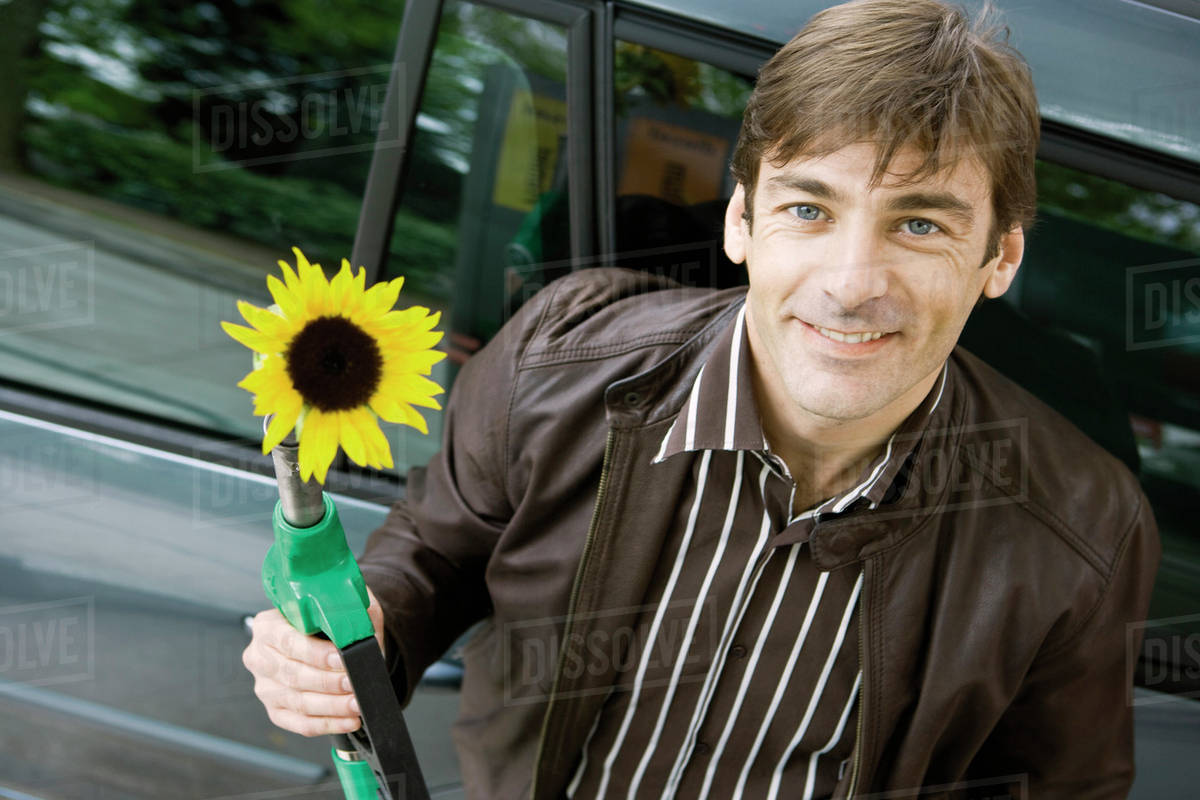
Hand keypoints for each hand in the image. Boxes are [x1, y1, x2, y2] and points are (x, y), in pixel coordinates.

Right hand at [242, 586, 386, 736]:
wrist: (324, 639)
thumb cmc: (330, 621)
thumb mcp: (340, 604)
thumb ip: (348, 611)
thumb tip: (362, 628)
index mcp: (268, 627)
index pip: (288, 642)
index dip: (316, 653)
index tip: (341, 659)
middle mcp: (260, 657)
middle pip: (293, 675)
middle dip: (328, 682)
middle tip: (354, 682)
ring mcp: (266, 687)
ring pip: (299, 702)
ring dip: (332, 706)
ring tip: (357, 703)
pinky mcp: (276, 711)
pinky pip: (301, 723)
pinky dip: (328, 723)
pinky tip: (349, 720)